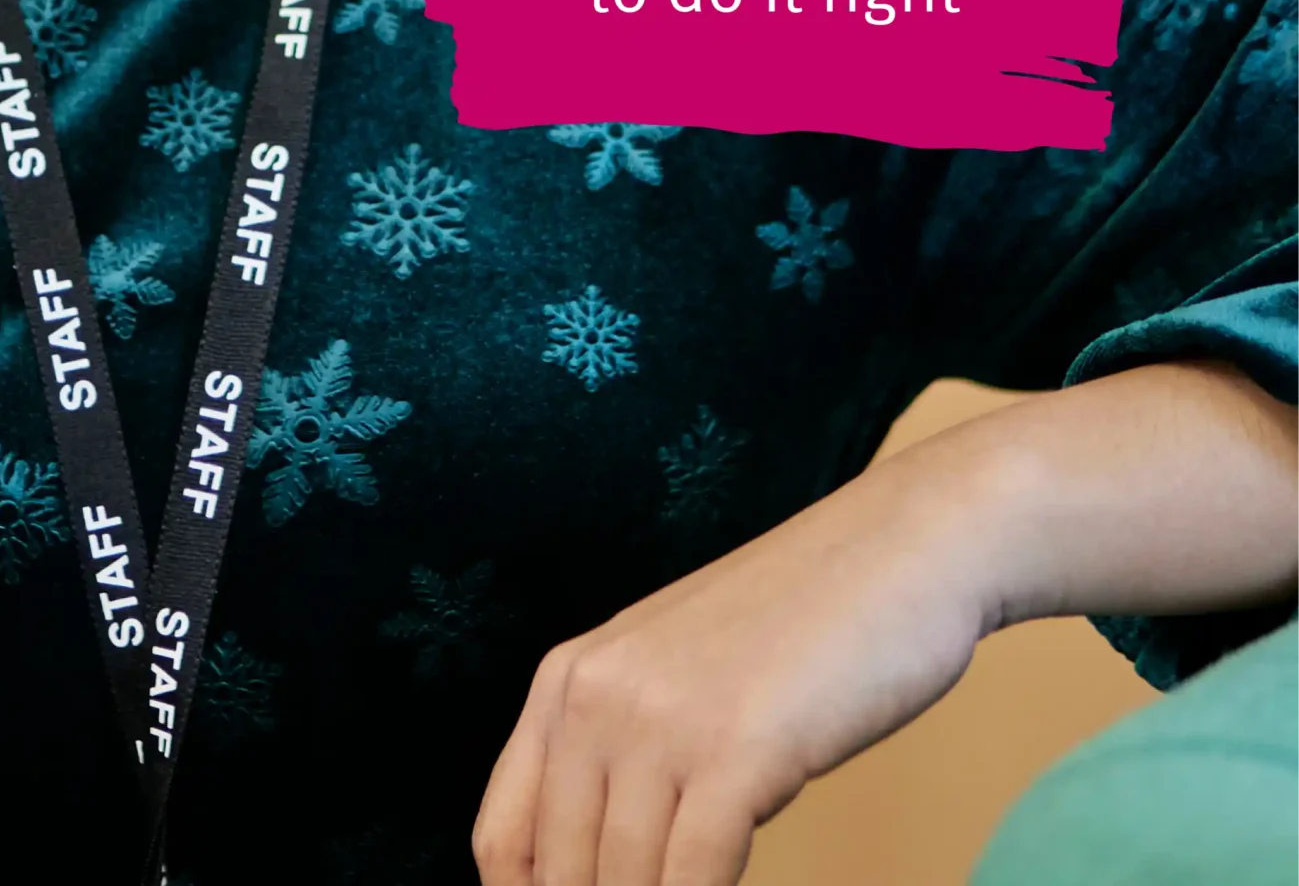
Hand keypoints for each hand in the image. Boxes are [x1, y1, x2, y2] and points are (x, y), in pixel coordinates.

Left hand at [470, 431, 1005, 885]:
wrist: (900, 551)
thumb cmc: (799, 631)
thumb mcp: (675, 677)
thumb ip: (623, 754)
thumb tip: (596, 863)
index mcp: (567, 679)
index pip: (503, 840)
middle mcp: (594, 696)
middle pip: (561, 876)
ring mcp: (663, 719)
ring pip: (624, 885)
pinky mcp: (738, 748)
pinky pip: (694, 878)